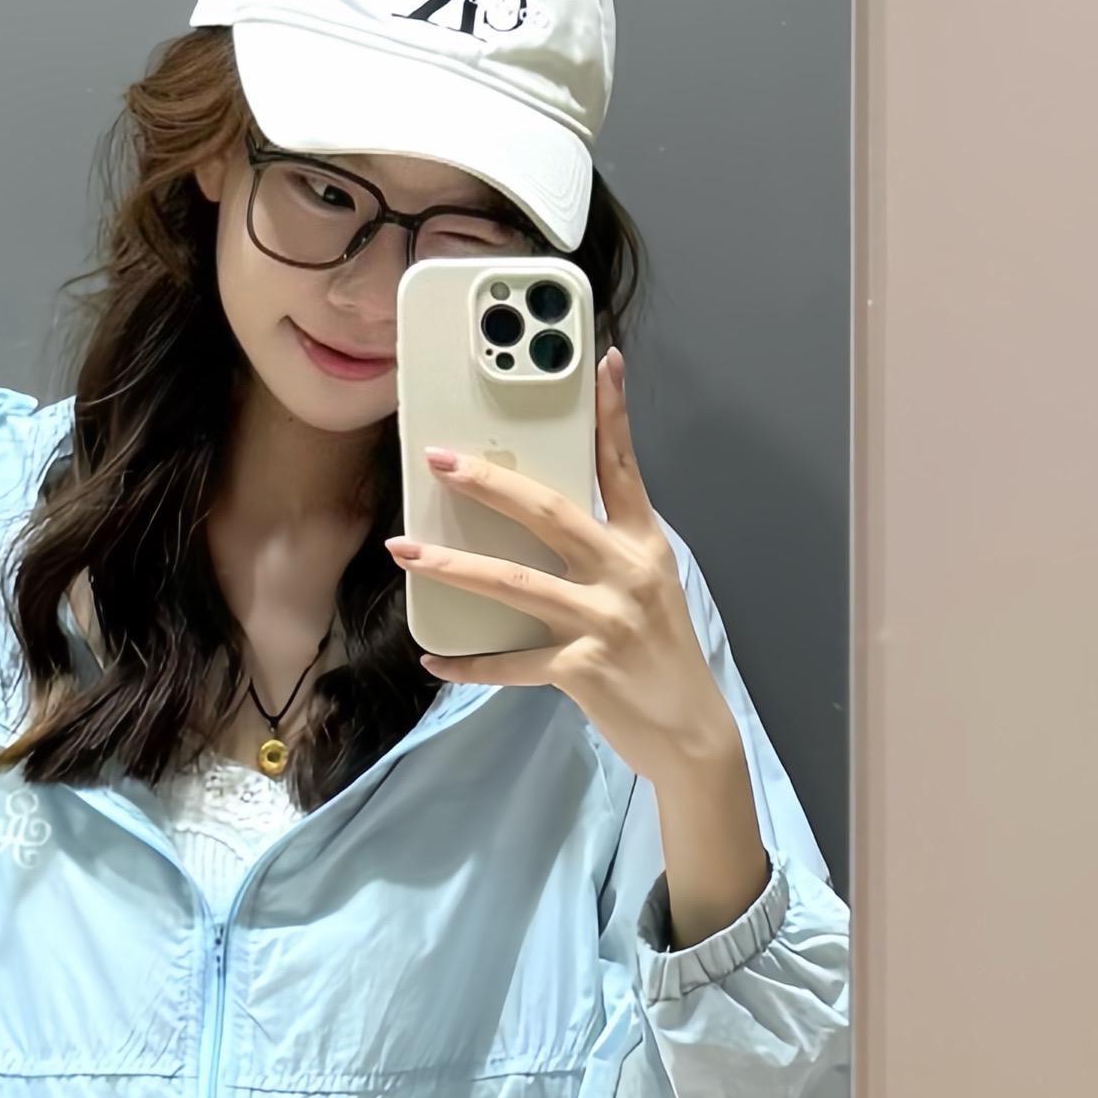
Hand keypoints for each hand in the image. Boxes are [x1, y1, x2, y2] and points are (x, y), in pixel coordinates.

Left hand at [383, 347, 742, 800]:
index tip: (602, 361)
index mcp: (645, 546)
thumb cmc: (663, 659)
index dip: (613, 412)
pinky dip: (468, 663)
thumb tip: (546, 523)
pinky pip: (511, 662)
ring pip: (515, 582)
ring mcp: (604, 620)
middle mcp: (626, 573)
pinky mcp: (583, 668)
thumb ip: (608, 553)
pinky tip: (433, 659)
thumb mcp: (649, 590)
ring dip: (453, 566)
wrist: (693, 736)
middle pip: (550, 513)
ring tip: (405, 552)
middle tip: (441, 461)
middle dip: (489, 484)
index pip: (624, 466)